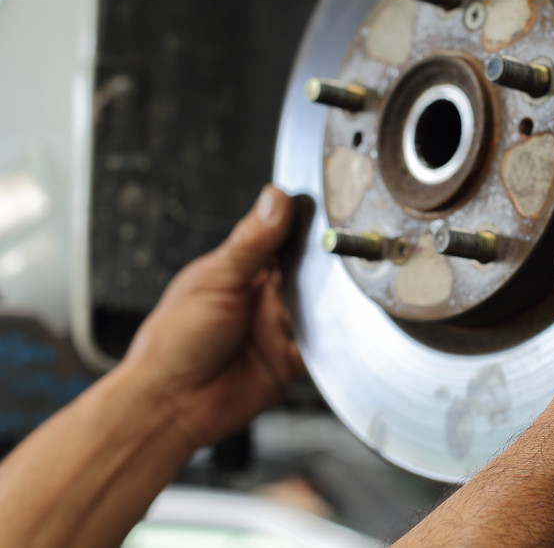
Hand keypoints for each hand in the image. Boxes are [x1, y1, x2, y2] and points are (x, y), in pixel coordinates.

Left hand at [123, 185, 302, 448]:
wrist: (172, 405)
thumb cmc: (174, 341)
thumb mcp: (215, 280)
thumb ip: (251, 241)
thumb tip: (276, 198)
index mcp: (242, 268)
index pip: (282, 235)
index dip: (305, 224)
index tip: (326, 212)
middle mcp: (264, 295)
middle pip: (309, 270)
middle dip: (320, 266)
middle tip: (330, 259)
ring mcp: (280, 326)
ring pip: (320, 304)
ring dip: (323, 302)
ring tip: (317, 300)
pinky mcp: (293, 358)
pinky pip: (323, 344)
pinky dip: (328, 337)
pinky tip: (320, 331)